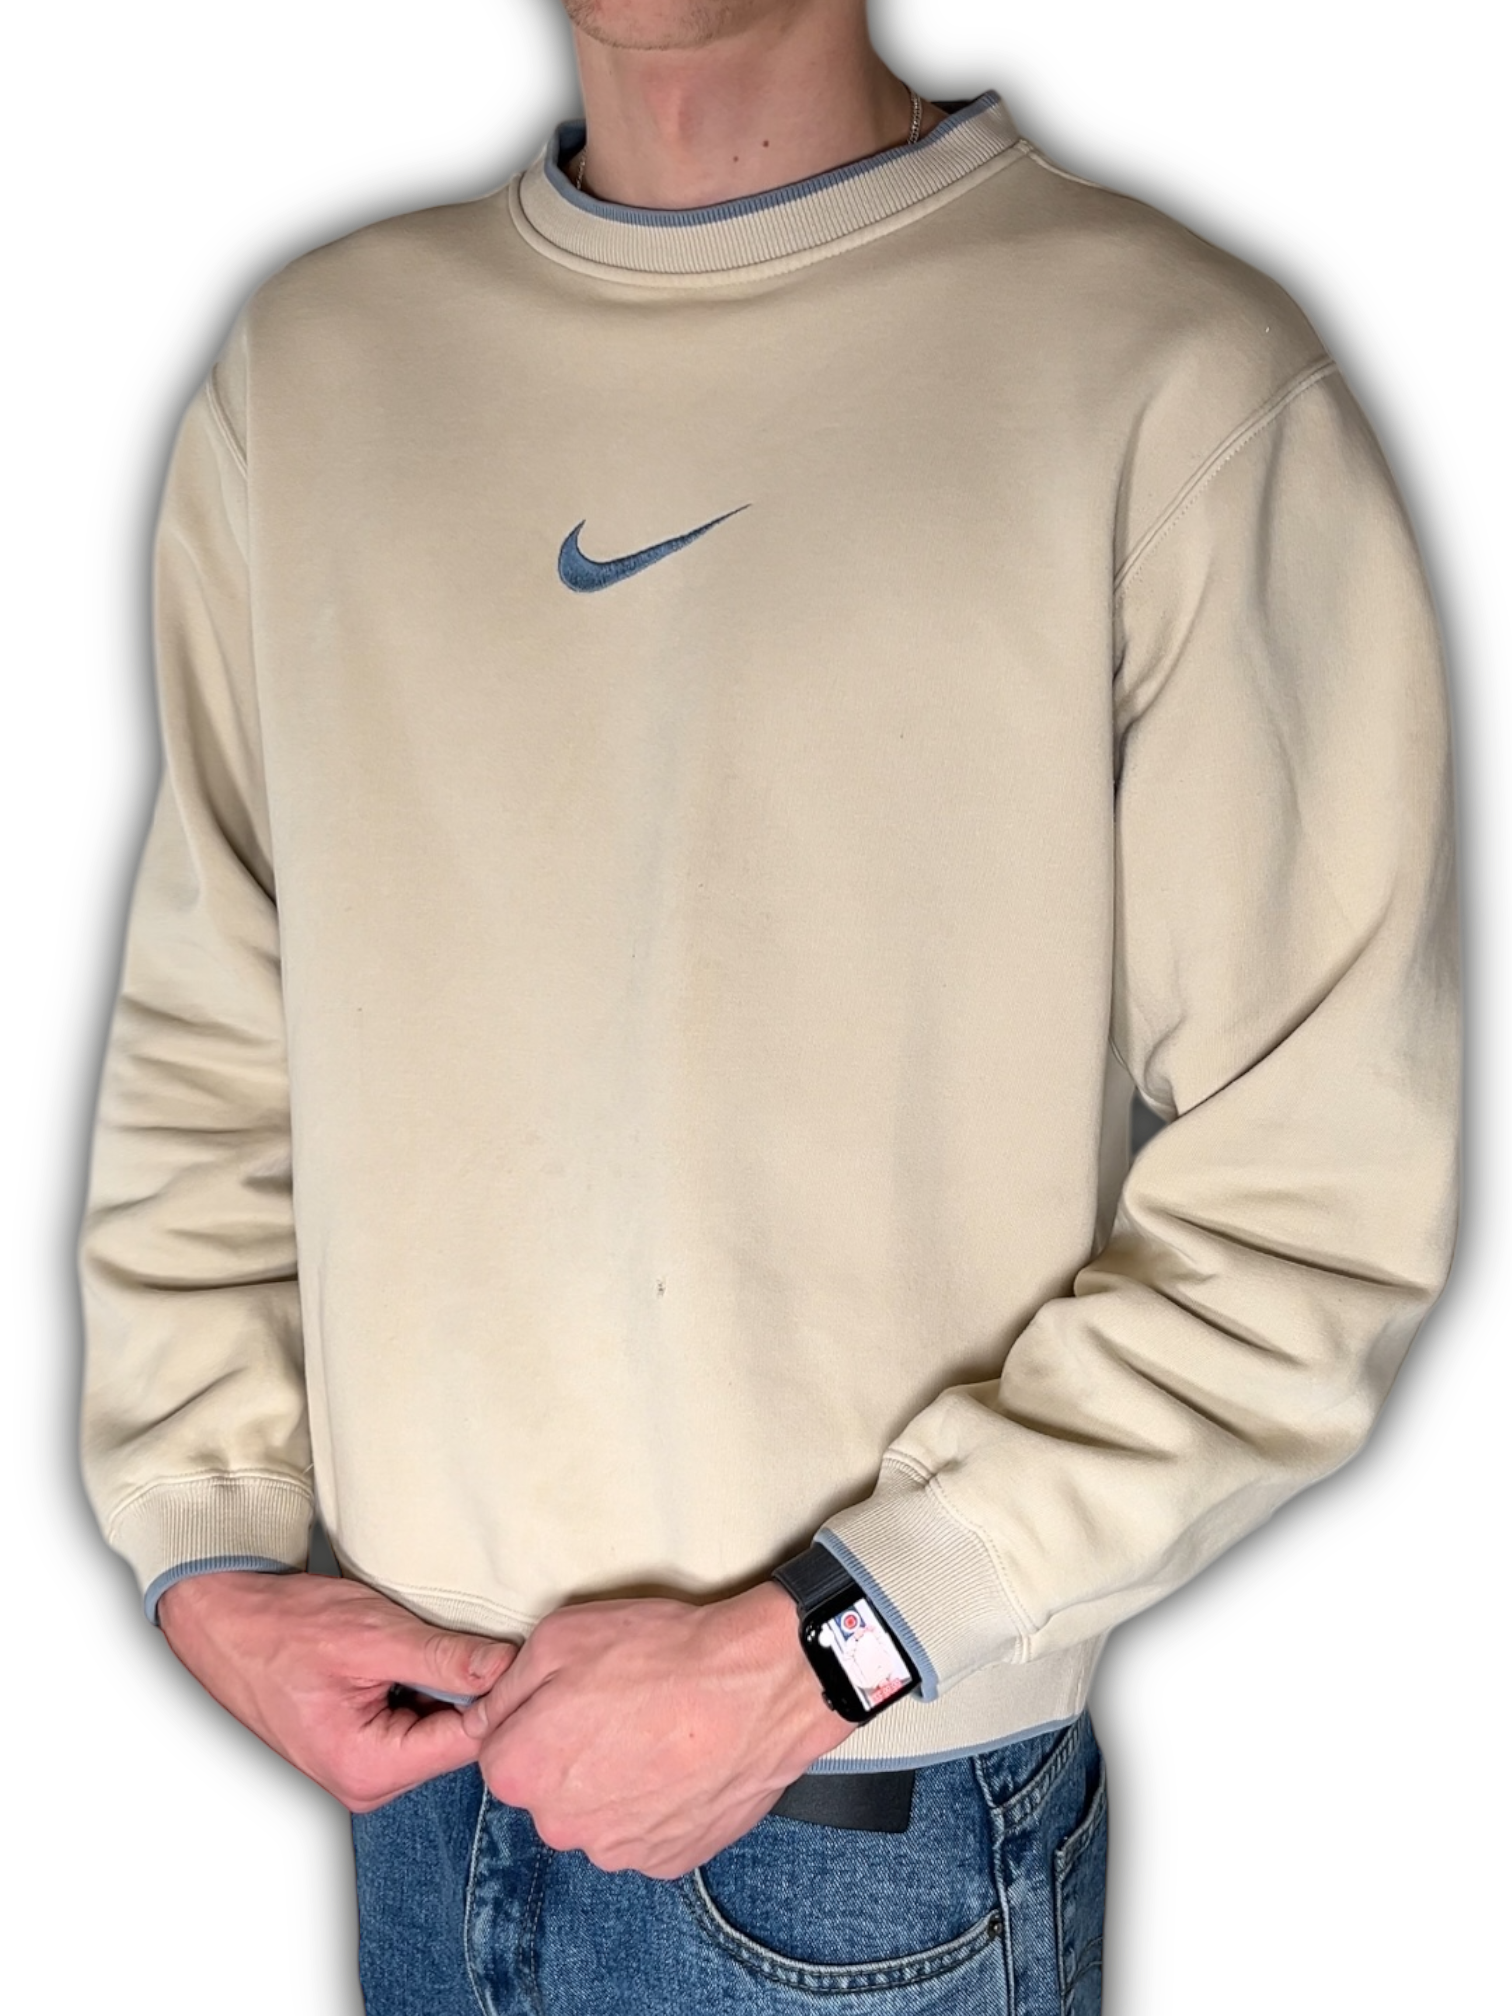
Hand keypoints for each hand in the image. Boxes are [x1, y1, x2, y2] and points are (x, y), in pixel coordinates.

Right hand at [157, 1570, 518, 1811]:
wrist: (222, 1624)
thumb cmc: (284, 1627)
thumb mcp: (372, 1634)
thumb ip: (444, 1657)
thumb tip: (508, 1666)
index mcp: (368, 1769)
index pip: (467, 1742)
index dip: (498, 1694)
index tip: (516, 1652)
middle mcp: (364, 1786)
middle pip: (453, 1742)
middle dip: (470, 1692)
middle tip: (475, 1640)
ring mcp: (358, 1774)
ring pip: (434, 1733)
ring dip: (442, 1690)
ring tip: (429, 1645)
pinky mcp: (355, 1753)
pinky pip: (409, 1727)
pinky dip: (418, 1692)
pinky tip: (407, 1660)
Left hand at [459, 1580, 856, 1878]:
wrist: (757, 1686)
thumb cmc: (660, 1652)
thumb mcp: (560, 1636)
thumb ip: (506, 1686)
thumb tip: (483, 1717)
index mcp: (523, 1770)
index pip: (500, 1754)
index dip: (534, 1718)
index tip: (570, 1697)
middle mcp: (561, 1825)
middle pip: (547, 1791)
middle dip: (570, 1756)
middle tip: (619, 1709)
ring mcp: (617, 1852)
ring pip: (596, 1816)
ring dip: (614, 1784)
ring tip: (658, 1733)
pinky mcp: (667, 1861)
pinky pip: (644, 1833)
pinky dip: (657, 1803)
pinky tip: (682, 1762)